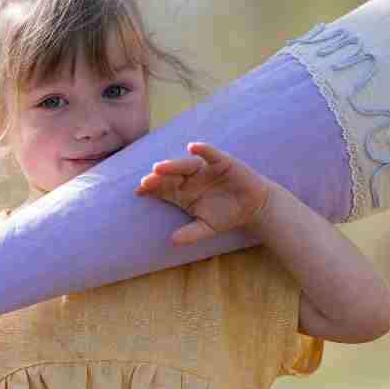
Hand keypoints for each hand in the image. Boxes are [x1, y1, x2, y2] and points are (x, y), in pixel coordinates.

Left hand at [134, 142, 271, 244]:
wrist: (251, 208)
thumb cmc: (226, 215)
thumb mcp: (207, 228)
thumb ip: (190, 234)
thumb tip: (172, 242)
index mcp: (182, 193)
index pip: (163, 189)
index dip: (150, 190)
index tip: (138, 192)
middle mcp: (190, 178)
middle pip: (170, 176)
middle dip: (158, 178)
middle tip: (145, 182)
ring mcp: (204, 168)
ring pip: (185, 165)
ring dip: (172, 165)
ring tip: (159, 168)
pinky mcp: (221, 162)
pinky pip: (210, 154)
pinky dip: (203, 150)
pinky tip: (193, 147)